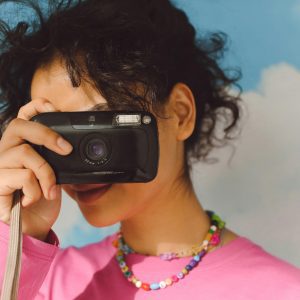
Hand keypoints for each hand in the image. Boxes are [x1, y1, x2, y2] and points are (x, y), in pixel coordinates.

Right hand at [0, 98, 72, 240]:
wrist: (32, 225)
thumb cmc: (43, 197)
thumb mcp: (55, 173)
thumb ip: (56, 158)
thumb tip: (70, 147)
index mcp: (21, 145)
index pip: (22, 117)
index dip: (35, 106)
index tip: (53, 107)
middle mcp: (6, 150)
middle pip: (20, 126)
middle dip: (48, 135)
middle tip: (67, 150)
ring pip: (26, 154)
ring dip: (46, 174)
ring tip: (49, 191)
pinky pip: (23, 176)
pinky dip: (35, 190)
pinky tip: (32, 199)